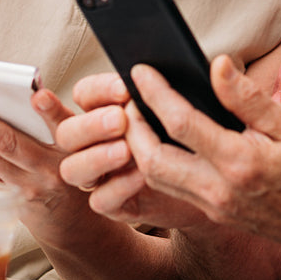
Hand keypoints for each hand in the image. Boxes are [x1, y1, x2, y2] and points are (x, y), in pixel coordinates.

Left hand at [0, 88, 89, 239]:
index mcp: (69, 149)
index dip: (50, 111)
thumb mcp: (76, 143)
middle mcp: (49, 171)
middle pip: (6, 141)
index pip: (61, 125)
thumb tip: (28, 92)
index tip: (38, 97)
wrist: (71, 221)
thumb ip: (56, 119)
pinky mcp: (7, 200)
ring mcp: (26, 189)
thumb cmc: (70, 170)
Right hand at [56, 72, 210, 229]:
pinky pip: (101, 200)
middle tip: (120, 119)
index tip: (125, 88)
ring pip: (72, 169)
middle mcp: (95, 143)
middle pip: (66, 133)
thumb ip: (165, 93)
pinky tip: (141, 176)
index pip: (83, 94)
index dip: (97, 89)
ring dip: (96, 157)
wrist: (213, 179)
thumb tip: (160, 75)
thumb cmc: (193, 136)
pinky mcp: (116, 204)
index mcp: (103, 110)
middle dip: (91, 125)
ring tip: (126, 150)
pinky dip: (118, 186)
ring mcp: (102, 175)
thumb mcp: (181, 108)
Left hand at [122, 56, 280, 249]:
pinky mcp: (218, 215)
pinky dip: (158, 166)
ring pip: (158, 180)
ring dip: (139, 149)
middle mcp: (221, 191)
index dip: (156, 93)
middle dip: (132, 128)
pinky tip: (163, 143)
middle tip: (129, 99)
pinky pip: (175, 190)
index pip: (181, 123)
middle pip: (153, 160)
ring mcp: (217, 208)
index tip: (142, 70)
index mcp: (240, 163)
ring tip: (139, 117)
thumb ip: (249, 98)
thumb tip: (217, 65)